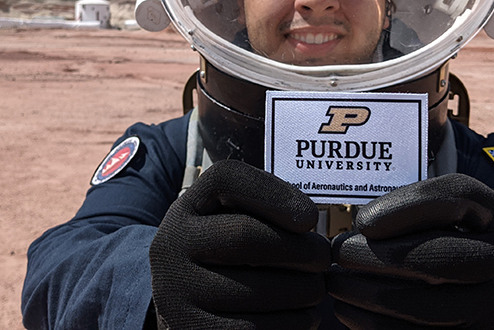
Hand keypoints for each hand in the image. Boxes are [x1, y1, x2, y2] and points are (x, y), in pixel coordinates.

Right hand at [149, 159, 330, 328]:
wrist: (185, 308)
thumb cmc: (225, 257)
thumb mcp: (228, 222)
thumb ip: (260, 208)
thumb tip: (307, 221)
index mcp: (184, 208)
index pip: (227, 179)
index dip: (275, 193)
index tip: (310, 218)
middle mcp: (169, 246)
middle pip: (247, 236)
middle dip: (299, 248)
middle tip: (324, 258)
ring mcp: (174, 294)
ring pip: (257, 289)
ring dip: (303, 290)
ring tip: (316, 289)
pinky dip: (293, 324)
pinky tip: (304, 317)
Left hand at [327, 174, 493, 328]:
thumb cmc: (465, 247)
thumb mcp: (459, 221)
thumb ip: (418, 214)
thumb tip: (361, 228)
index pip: (457, 195)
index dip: (405, 205)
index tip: (362, 220)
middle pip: (440, 255)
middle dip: (377, 256)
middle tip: (338, 254)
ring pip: (427, 306)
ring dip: (369, 296)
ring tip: (336, 284)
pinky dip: (379, 327)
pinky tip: (350, 313)